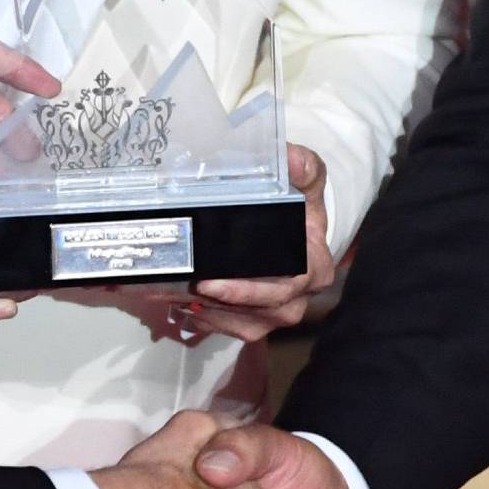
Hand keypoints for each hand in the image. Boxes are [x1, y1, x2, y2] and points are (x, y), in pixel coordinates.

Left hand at [135, 144, 334, 345]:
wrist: (295, 232)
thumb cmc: (299, 209)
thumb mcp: (307, 184)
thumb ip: (304, 167)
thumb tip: (292, 157)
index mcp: (316, 268)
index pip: (288, 285)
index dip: (249, 290)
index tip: (212, 282)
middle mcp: (299, 298)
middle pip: (263, 310)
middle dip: (222, 302)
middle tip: (185, 287)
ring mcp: (277, 315)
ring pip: (243, 324)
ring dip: (208, 313)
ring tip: (172, 295)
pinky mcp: (256, 323)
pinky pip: (230, 330)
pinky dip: (205, 320)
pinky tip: (179, 304)